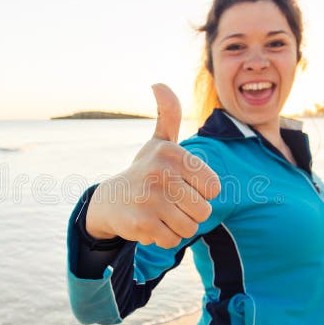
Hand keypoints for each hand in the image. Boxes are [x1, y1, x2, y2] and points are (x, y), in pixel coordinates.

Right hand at [85, 84, 220, 247]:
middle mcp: (161, 173)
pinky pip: (172, 240)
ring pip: (189, 228)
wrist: (110, 200)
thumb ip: (168, 114)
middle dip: (189, 213)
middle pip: (203, 211)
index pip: (213, 188)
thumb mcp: (158, 142)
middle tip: (169, 203)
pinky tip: (149, 224)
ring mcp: (151, 198)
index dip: (201, 193)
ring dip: (177, 226)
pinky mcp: (142, 223)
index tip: (181, 186)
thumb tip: (158, 83)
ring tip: (160, 213)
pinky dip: (163, 238)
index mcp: (172, 153)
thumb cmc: (145, 171)